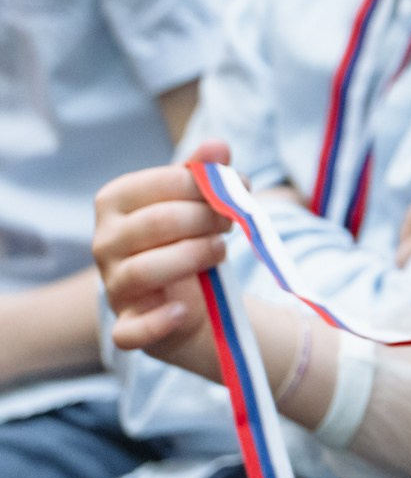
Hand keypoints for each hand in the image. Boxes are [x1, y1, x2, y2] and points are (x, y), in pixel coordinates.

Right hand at [91, 141, 233, 372]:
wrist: (191, 300)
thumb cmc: (189, 238)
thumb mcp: (197, 202)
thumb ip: (205, 173)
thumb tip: (218, 147)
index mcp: (115, 201)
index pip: (162, 182)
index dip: (207, 184)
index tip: (239, 190)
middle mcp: (104, 242)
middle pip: (157, 223)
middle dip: (205, 219)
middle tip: (230, 222)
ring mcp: (113, 286)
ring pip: (145, 271)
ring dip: (194, 257)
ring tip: (220, 250)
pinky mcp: (126, 325)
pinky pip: (130, 331)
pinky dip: (157, 323)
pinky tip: (183, 311)